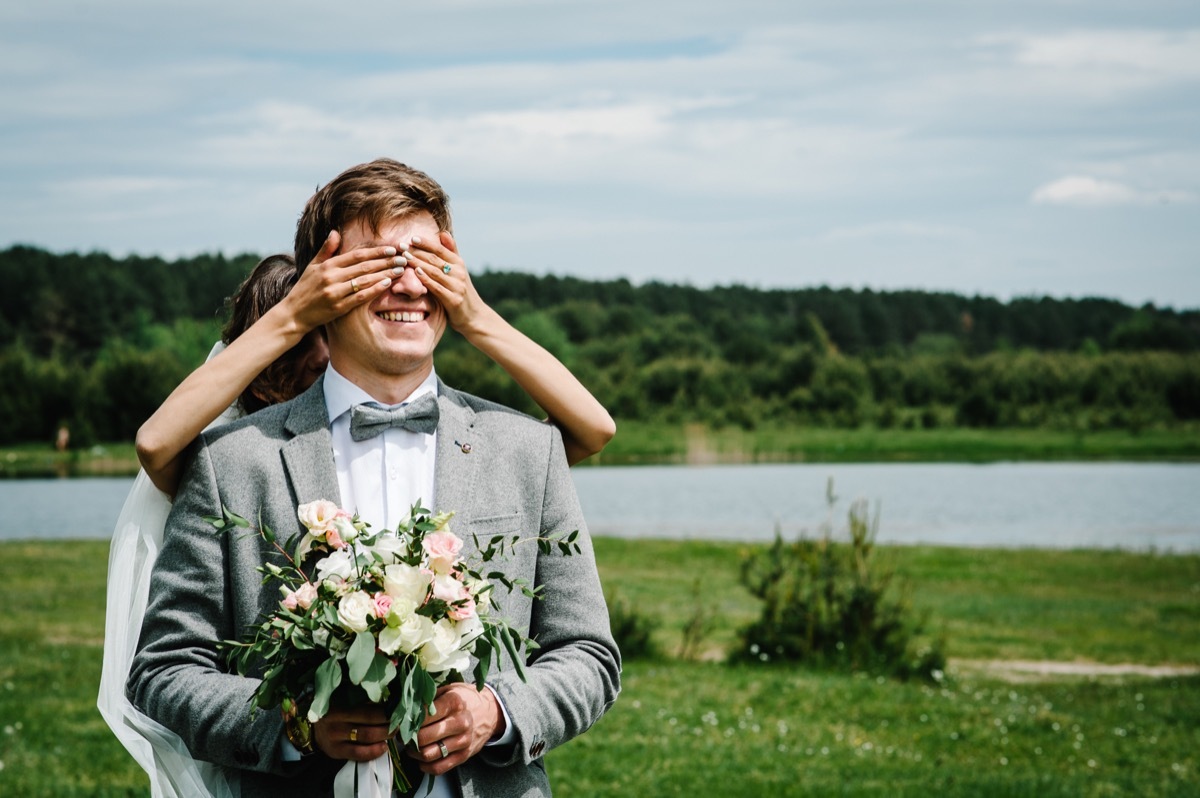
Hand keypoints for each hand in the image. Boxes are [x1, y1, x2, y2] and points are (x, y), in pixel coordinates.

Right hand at [281, 230, 404, 330]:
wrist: (293, 313)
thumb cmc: (305, 288)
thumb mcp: (313, 266)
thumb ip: (326, 249)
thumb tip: (335, 231)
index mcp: (327, 265)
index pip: (356, 255)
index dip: (376, 251)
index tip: (392, 248)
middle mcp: (331, 277)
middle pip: (364, 266)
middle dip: (386, 261)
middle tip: (403, 257)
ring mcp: (335, 293)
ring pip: (364, 280)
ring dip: (385, 274)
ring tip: (400, 270)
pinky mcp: (338, 308)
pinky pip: (360, 297)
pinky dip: (374, 290)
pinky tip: (387, 284)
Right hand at [312, 705, 392, 761]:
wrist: (314, 727)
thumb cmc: (336, 710)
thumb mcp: (344, 700)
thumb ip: (362, 699)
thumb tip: (389, 699)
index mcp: (340, 705)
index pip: (369, 709)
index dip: (386, 711)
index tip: (398, 710)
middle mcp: (336, 721)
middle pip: (370, 723)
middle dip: (389, 723)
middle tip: (399, 721)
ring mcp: (335, 738)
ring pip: (366, 737)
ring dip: (385, 736)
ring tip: (394, 733)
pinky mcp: (335, 752)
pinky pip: (358, 754)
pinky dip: (373, 752)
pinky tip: (383, 748)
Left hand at [404, 232, 494, 335]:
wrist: (474, 315)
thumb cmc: (461, 290)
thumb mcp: (458, 270)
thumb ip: (451, 252)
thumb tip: (443, 232)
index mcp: (459, 263)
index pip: (440, 249)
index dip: (426, 243)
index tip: (412, 238)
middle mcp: (459, 273)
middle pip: (435, 259)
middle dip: (417, 252)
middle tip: (401, 247)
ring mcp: (457, 286)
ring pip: (434, 271)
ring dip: (418, 263)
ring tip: (404, 257)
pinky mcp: (454, 300)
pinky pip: (437, 288)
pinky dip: (427, 279)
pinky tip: (416, 273)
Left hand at [408, 683, 503, 775]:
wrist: (490, 713)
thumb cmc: (464, 699)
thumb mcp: (448, 690)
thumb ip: (428, 698)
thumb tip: (405, 708)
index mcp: (454, 703)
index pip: (422, 716)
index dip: (407, 721)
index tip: (401, 722)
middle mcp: (460, 723)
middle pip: (423, 738)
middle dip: (408, 738)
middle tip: (404, 735)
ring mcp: (463, 741)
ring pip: (428, 754)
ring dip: (414, 752)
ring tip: (412, 745)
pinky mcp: (464, 756)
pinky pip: (438, 768)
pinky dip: (425, 766)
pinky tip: (422, 757)